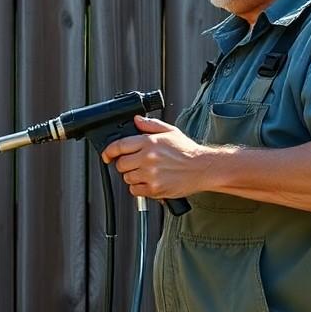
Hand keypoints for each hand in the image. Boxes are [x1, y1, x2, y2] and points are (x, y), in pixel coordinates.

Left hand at [100, 116, 215, 198]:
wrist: (203, 168)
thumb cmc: (187, 151)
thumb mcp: (170, 131)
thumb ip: (150, 125)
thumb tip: (136, 120)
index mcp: (149, 142)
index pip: (119, 146)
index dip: (109, 151)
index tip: (107, 155)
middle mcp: (148, 158)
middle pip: (121, 164)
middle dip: (124, 164)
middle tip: (134, 164)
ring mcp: (150, 175)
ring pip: (127, 178)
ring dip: (132, 176)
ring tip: (146, 172)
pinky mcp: (154, 189)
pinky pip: (135, 190)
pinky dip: (138, 188)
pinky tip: (149, 182)